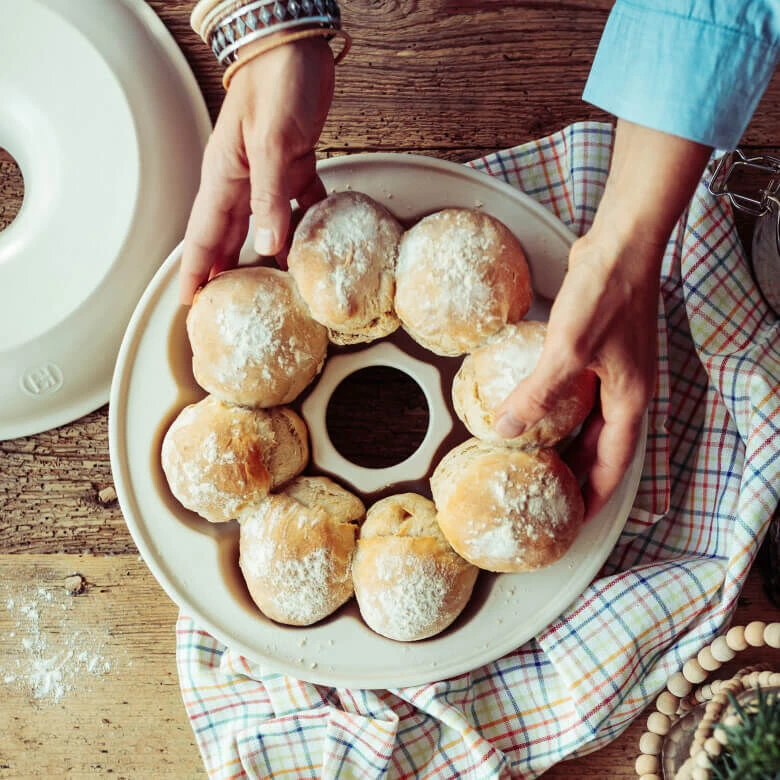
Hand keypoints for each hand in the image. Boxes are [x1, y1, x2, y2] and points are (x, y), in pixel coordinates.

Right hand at [179, 37, 334, 303]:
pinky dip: (304, 223)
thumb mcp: (272, 144)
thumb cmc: (277, 80)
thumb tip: (267, 247)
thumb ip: (269, 198)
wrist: (297, 42)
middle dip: (225, 271)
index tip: (190, 301)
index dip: (197, 269)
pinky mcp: (294, 163)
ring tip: (271, 285)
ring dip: (265, 253)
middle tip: (226, 304)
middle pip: (229, 235)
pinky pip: (297, 203)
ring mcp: (267, 172)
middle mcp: (242, 179)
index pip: (204, 234)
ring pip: (262, 223)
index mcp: (225, 176)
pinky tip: (312, 241)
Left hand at [497, 230, 661, 519]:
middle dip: (578, 475)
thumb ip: (537, 393)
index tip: (574, 520)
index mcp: (628, 401)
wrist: (620, 245)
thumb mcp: (568, 350)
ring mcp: (612, 371)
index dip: (595, 496)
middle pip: (601, 448)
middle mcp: (625, 391)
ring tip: (536, 462)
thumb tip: (506, 429)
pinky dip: (558, 409)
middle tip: (549, 496)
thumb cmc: (606, 294)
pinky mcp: (597, 352)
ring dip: (566, 443)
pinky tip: (534, 410)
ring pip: (588, 421)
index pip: (612, 465)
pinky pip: (577, 394)